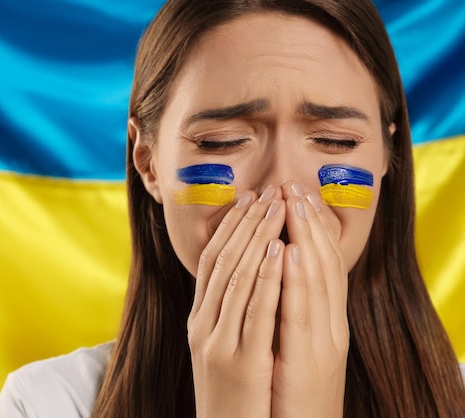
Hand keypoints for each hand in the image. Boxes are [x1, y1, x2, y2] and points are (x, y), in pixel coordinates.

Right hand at [188, 185, 285, 417]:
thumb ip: (225, 312)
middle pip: (223, 261)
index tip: (249, 198)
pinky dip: (268, 277)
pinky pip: (255, 311)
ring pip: (237, 277)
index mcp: (199, 319)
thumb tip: (243, 275)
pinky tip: (280, 250)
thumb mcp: (218, 347)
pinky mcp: (240, 362)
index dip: (230, 226)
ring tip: (276, 207)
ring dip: (258, 238)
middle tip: (267, 190)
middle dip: (246, 222)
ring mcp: (217, 342)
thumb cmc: (230, 393)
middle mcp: (202, 324)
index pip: (212, 260)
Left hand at [271, 182, 348, 417]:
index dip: (314, 229)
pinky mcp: (305, 361)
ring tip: (293, 204)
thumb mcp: (298, 347)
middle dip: (308, 223)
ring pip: (314, 281)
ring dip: (304, 239)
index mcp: (327, 322)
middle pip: (322, 265)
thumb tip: (277, 274)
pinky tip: (286, 253)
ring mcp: (321, 343)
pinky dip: (293, 281)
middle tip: (295, 186)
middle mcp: (330, 327)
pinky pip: (297, 314)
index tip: (300, 195)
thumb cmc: (292, 391)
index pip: (324, 265)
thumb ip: (293, 312)